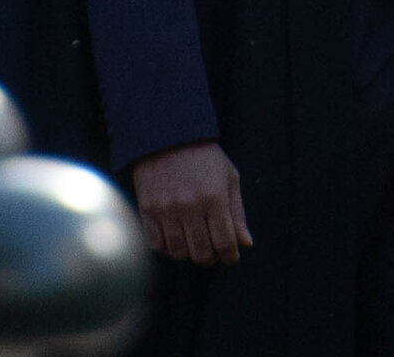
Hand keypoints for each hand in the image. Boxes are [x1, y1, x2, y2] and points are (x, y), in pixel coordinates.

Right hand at [128, 141, 251, 263]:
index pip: (224, 243)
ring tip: (194, 245)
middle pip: (201, 253)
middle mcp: (190, 207)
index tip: (230, 257)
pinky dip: (167, 249)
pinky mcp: (148, 210)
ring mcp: (167, 210)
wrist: (169, 135)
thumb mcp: (229, 178)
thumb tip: (246, 244)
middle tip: (213, 253)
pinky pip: (157, 245)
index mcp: (215, 198)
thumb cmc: (205, 157)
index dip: (230, 256)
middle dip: (211, 258)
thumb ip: (237, 213)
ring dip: (189, 255)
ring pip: (179, 253)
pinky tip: (175, 240)